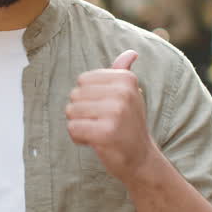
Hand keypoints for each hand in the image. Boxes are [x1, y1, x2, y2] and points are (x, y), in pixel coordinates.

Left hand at [65, 50, 157, 182]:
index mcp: (126, 79)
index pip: (83, 80)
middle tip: (102, 123)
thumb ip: (124, 72)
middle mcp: (122, 92)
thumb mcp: (130, 95)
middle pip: (75, 94)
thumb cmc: (129, 125)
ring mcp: (115, 112)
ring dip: (80, 125)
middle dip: (82, 112)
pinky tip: (95, 142)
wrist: (141, 159)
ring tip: (99, 131)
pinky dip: (79, 138)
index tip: (106, 109)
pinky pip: (73, 128)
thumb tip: (131, 53)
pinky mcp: (105, 132)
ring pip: (71, 111)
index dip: (88, 97)